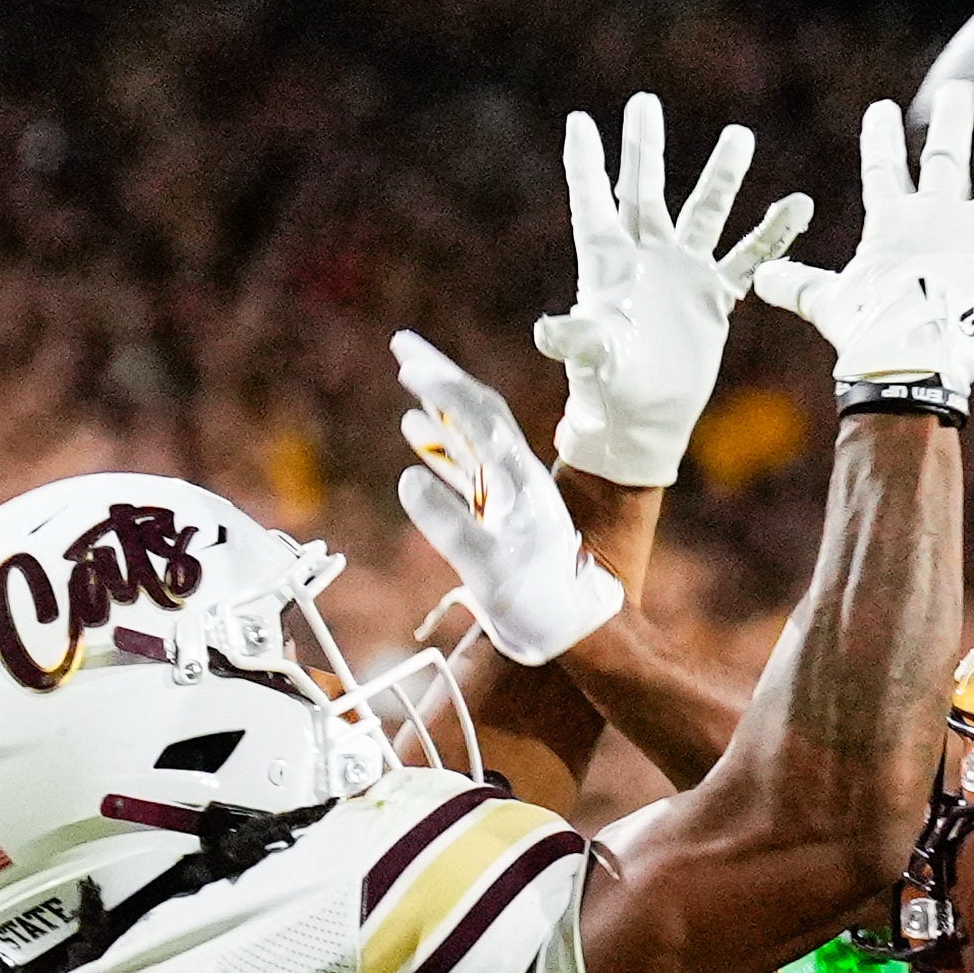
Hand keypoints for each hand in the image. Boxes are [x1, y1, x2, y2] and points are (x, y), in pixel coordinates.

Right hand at [389, 334, 628, 668]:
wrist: (571, 628)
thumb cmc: (534, 601)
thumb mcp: (486, 567)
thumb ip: (447, 524)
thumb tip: (408, 478)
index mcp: (516, 479)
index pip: (478, 416)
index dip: (442, 384)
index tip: (407, 358)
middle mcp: (515, 474)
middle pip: (476, 410)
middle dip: (439, 376)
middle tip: (402, 345)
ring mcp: (507, 490)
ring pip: (469, 433)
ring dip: (438, 403)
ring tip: (408, 377)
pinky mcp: (499, 509)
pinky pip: (465, 464)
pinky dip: (440, 443)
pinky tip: (416, 433)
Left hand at [534, 95, 813, 485]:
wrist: (643, 420)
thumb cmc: (606, 390)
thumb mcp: (592, 361)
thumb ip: (577, 339)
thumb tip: (546, 331)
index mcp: (606, 266)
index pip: (594, 204)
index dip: (586, 164)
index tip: (580, 121)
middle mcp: (644, 259)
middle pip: (645, 191)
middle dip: (645, 148)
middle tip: (645, 103)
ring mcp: (681, 273)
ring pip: (703, 213)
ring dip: (721, 176)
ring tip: (740, 136)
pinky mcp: (713, 297)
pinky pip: (747, 258)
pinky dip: (771, 234)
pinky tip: (798, 205)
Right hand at [750, 82, 973, 404]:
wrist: (911, 358)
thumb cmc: (866, 332)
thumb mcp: (826, 303)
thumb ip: (796, 284)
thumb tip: (757, 277)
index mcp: (894, 221)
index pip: (885, 169)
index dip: (883, 139)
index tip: (884, 110)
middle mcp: (940, 215)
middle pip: (949, 157)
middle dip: (954, 120)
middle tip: (961, 89)